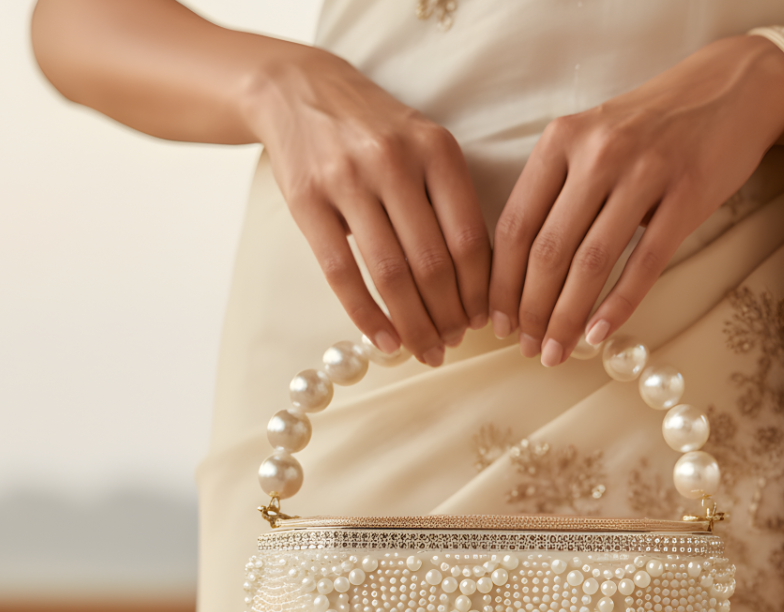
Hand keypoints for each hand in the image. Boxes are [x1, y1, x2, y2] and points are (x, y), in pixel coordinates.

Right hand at [245, 46, 490, 364]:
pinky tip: (385, 341)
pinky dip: (367, 315)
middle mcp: (394, 161)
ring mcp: (347, 180)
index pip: (469, 239)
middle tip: (453, 343)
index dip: (479, 292)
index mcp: (437, 150)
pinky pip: (341, 273)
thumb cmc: (376, 132)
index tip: (482, 320)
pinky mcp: (307, 200)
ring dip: (414, 323)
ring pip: (391, 273)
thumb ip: (451, 204)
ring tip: (427, 349)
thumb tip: (479, 285)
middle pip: (432, 263)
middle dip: (449, 316)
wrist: (300, 89)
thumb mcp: (425, 148)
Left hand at [488, 35, 783, 365]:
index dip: (502, 283)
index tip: (499, 322)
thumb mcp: (590, 141)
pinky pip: (644, 264)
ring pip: (591, 263)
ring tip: (558, 352)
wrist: (730, 87)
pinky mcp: (688, 195)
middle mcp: (598, 153)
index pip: (515, 225)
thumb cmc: (648, 127)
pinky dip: (617, 306)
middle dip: (533, 310)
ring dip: (568, 317)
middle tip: (530, 348)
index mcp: (561, 140)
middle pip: (549, 250)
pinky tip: (597, 335)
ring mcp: (645, 173)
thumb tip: (521, 276)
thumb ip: (555, 192)